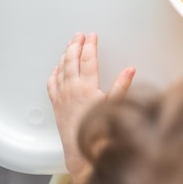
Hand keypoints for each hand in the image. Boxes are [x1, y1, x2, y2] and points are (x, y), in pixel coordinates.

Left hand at [47, 32, 134, 179]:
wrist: (80, 147)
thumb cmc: (98, 127)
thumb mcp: (115, 104)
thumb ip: (122, 85)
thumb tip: (130, 70)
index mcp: (87, 86)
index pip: (88, 59)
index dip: (90, 45)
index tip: (92, 36)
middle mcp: (72, 87)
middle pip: (72, 59)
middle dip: (76, 45)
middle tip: (80, 36)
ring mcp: (62, 95)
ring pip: (61, 68)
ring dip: (66, 55)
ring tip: (70, 45)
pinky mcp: (56, 103)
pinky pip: (52, 82)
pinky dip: (54, 72)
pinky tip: (57, 68)